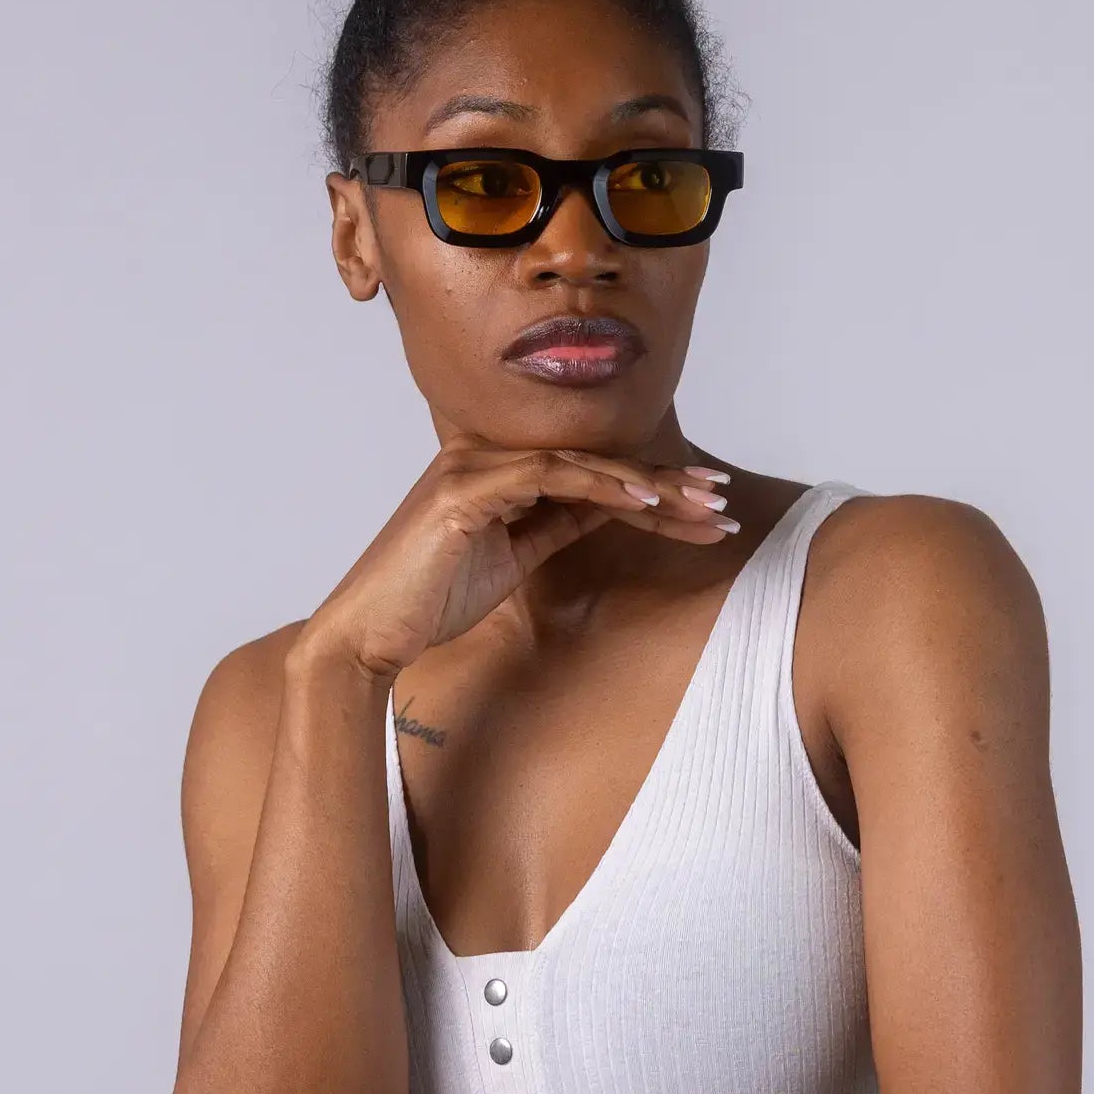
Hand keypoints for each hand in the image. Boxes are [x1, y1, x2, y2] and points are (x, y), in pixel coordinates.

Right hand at [293, 437, 738, 682]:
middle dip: (667, 481)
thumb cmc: (431, 602)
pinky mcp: (465, 491)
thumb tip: (610, 507)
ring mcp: (474, 469)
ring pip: (582, 464)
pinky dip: (601, 484)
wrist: (368, 634)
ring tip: (704, 504)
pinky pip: (549, 477)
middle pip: (595, 462)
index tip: (707, 502)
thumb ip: (555, 524)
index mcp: (497, 472)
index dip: (653, 484)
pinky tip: (646, 499)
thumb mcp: (512, 560)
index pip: (591, 471)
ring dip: (650, 484)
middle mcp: (486, 459)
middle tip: (724, 497)